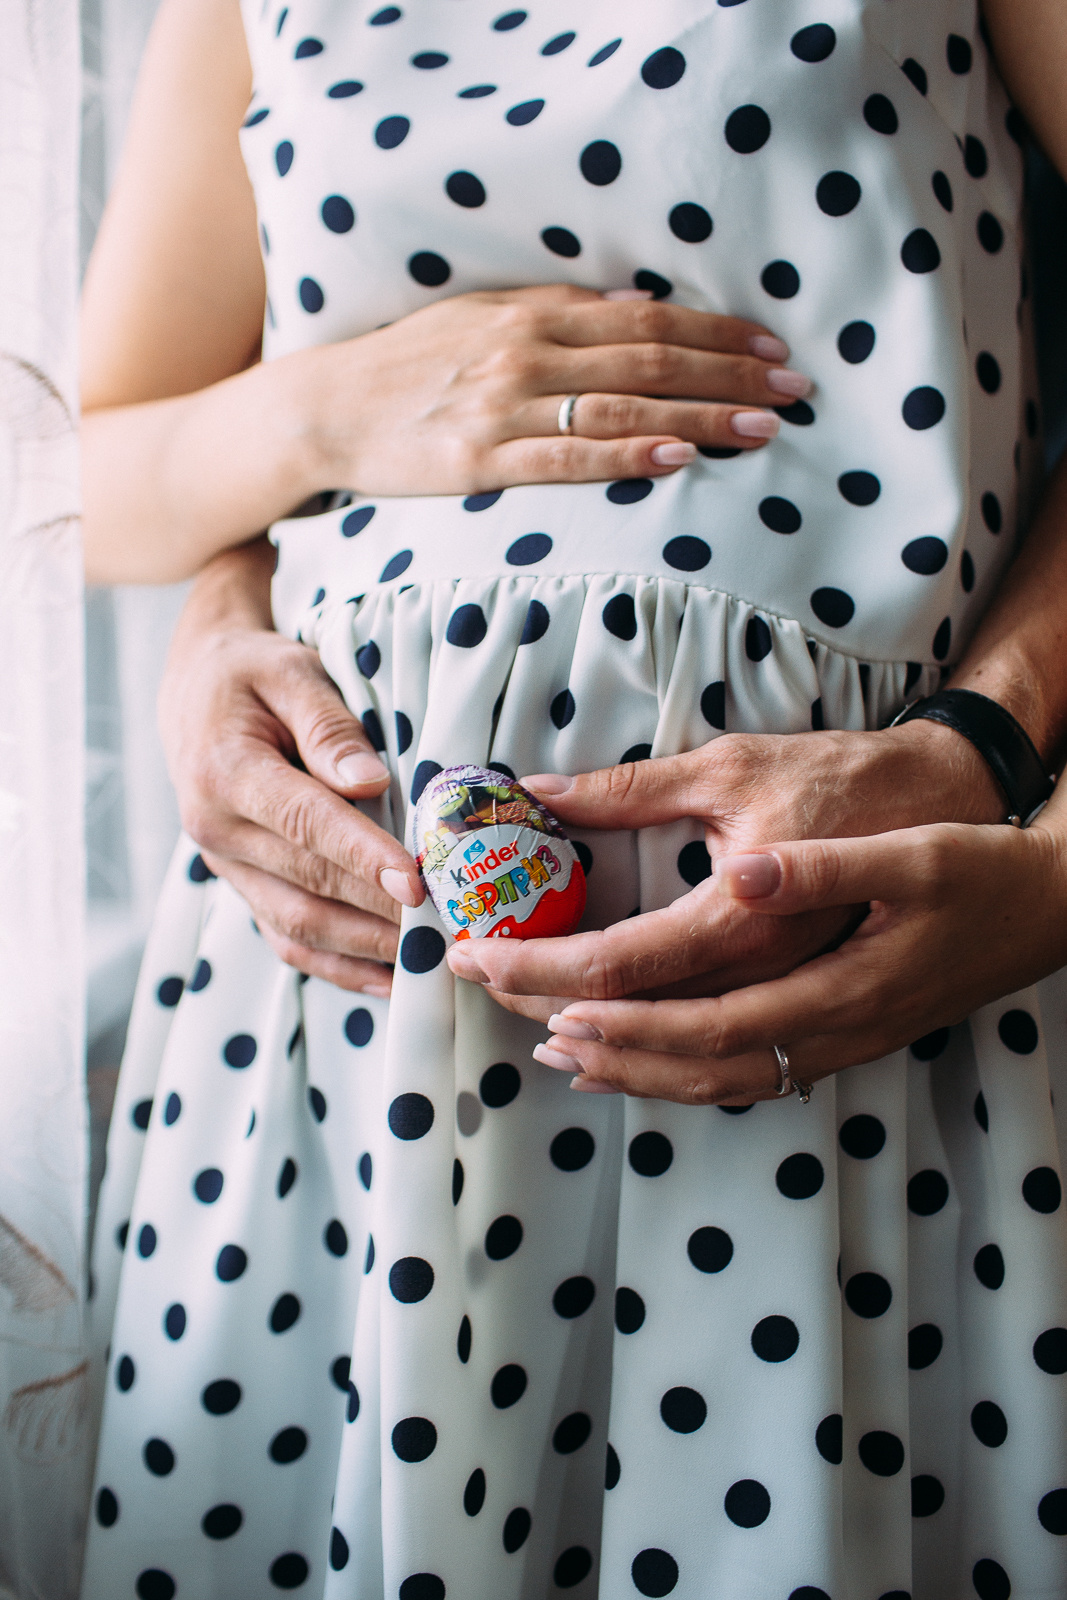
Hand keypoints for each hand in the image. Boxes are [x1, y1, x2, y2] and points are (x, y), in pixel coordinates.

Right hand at [159, 548, 423, 993]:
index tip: (416, 881)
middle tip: (448, 925)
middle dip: (381, 909)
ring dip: (366, 947)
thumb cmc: (251, 673)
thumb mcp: (290, 672)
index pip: (305, 822)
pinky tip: (389, 978)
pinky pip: (287, 938)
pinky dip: (339, 966)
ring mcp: (227, 867)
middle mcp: (217, 831)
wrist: (194, 691)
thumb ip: (329, 727)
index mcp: (224, 771)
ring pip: (298, 925)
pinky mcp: (243, 886)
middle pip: (309, 882)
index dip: (362, 855)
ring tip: (430, 958)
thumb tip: (370, 782)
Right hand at [306, 285, 805, 495]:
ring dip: (700, 415)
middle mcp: (527, 350)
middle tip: (794, 390)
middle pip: (652, 359)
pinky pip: (571, 457)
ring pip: (624, 406)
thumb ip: (560, 313)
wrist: (328, 409)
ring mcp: (505, 406)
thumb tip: (638, 309)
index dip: (718, 331)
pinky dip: (629, 455)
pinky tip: (678, 459)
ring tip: (761, 428)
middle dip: (732, 374)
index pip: (649, 319)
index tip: (773, 347)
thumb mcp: (484, 317)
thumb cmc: (411, 364)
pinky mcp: (481, 460)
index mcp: (535, 312)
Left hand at [531, 815, 1066, 1101]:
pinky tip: (643, 1063)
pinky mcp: (840, 1038)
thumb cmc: (981, 868)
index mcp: (830, 980)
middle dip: (592, 1041)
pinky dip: (679, 1074)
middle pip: (684, 1059)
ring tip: (557, 1052)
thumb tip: (741, 871)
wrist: (1050, 905)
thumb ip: (819, 867)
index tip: (530, 984)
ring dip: (630, 1069)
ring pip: (713, 1081)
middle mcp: (827, 1029)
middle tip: (512, 1017)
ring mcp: (836, 1043)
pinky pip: (743, 1075)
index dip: (600, 1000)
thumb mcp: (909, 852)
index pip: (686, 1006)